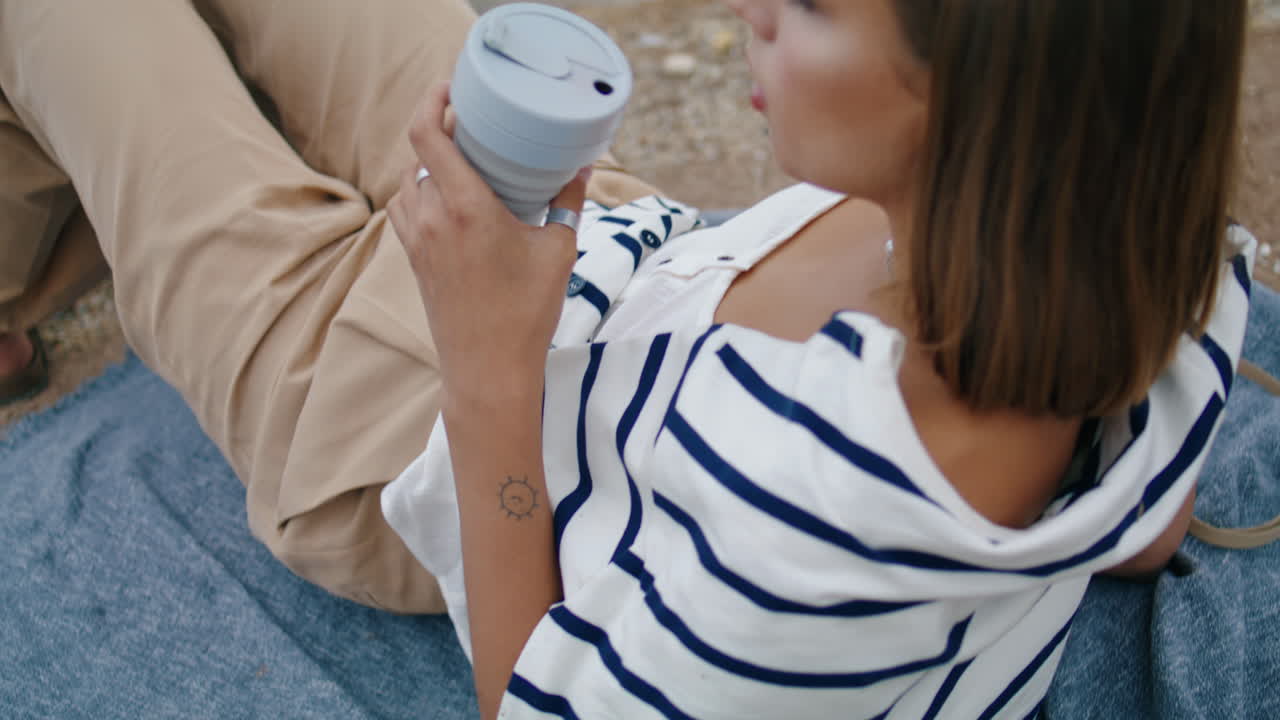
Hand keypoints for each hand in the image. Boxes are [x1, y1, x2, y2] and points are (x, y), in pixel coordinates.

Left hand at [388, 82, 589, 411]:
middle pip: (422, 152)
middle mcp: (432, 217)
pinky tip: (449, 197)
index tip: (451, 87)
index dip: (432, 101)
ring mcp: (417, 239)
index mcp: (465, 207)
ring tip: (463, 159)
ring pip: (410, 180)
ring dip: (431, 163)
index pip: (428, 135)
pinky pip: (406, 208)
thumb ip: (568, 201)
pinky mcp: (414, 258)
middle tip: (474, 123)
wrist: (487, 368)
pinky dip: (422, 192)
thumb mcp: (559, 251)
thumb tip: (581, 163)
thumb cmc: (527, 311)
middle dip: (444, 131)